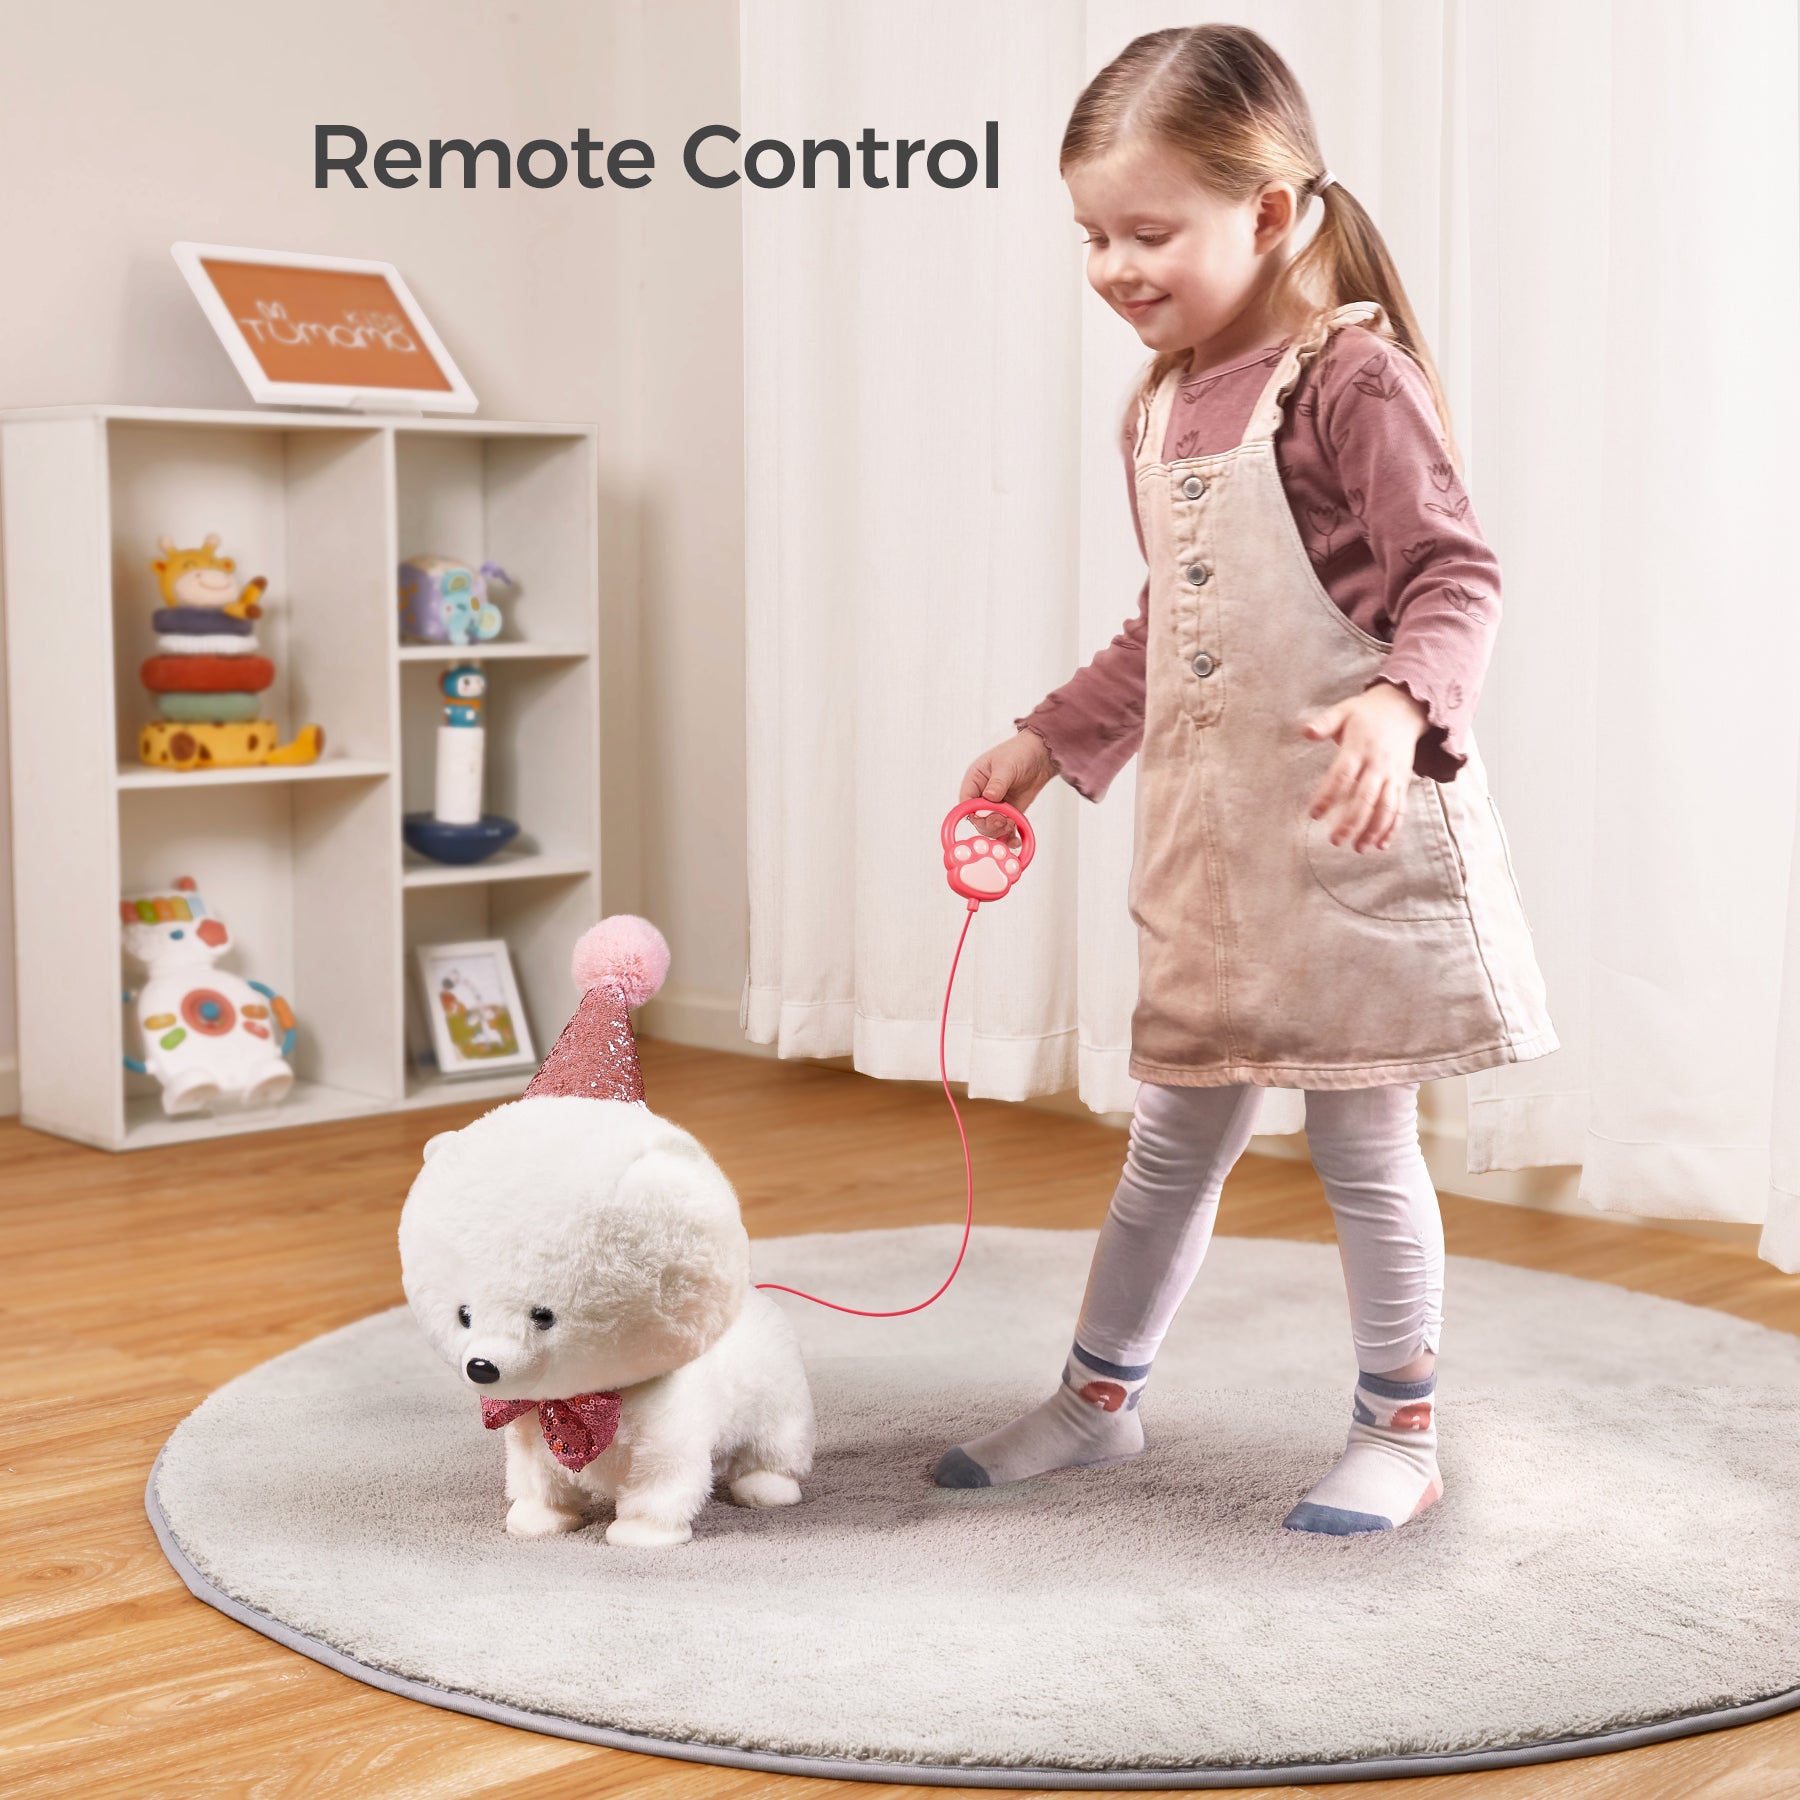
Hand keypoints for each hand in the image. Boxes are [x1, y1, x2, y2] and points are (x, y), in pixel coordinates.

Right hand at [958, 730, 1055, 848]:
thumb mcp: (1006, 765)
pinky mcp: (1009, 813)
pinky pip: (1005, 829)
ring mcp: (996, 806)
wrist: (1041, 756)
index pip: (966, 802)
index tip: (983, 816)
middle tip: (1002, 821)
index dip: (972, 812)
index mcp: (975, 780)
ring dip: (1000, 830)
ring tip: (1011, 824)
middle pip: (977, 819)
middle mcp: (982, 795)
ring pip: (990, 827)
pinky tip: (1015, 840)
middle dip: (989, 824)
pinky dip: (1009, 836)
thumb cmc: (1019, 752)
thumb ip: (997, 783)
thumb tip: (989, 797)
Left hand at [1300, 681, 1430, 852]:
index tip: (1314, 815)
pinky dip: (1392, 827)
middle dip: (1351, 821)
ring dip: (1373, 830)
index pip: (1342, 775)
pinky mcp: (1403, 782)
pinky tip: (1381, 845)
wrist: (1404, 708)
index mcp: (1359, 748)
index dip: (1328, 796)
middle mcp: (1378, 764)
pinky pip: (1400, 808)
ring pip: (1386, 807)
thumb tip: (1304, 731)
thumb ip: (1323, 723)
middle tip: (1335, 841)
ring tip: (1358, 848)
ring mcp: (1393, 775)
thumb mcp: (1343, 711)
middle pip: (1366, 797)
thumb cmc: (1366, 713)